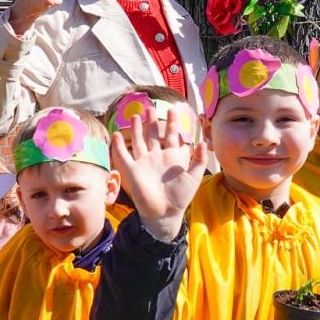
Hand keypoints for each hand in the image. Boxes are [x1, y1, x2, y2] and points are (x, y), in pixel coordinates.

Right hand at [109, 108, 208, 241]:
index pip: (173, 135)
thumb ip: (199, 159)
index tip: (174, 109)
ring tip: (135, 115)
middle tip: (150, 107)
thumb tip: (203, 142)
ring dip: (136, 129)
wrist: (164, 213)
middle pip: (154, 134)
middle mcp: (157, 157)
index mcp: (172, 157)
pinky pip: (123, 155)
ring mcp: (144, 163)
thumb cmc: (180, 196)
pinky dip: (119, 145)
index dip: (173, 123)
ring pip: (139, 141)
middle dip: (152, 121)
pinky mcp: (132, 170)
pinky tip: (116, 134)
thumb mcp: (194, 176)